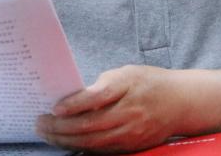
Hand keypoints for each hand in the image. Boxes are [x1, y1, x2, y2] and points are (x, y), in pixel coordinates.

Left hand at [36, 65, 184, 152]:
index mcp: (128, 87)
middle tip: (40, 123)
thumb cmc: (149, 82)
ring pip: (93, 142)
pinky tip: (67, 143)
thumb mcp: (127, 73)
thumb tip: (73, 98)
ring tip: (47, 134)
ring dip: (66, 140)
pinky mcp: (132, 146)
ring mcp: (131, 133)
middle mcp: (130, 113)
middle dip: (61, 127)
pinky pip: (102, 151)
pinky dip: (82, 148)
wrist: (180, 102)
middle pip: (90, 125)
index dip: (74, 104)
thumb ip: (102, 85)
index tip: (54, 107)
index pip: (97, 97)